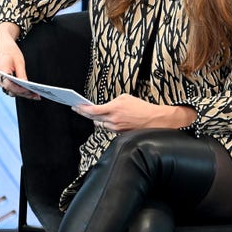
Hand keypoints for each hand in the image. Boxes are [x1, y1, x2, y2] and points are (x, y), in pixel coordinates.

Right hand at [0, 34, 38, 99]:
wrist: (3, 44)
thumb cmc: (11, 51)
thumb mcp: (19, 61)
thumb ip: (22, 75)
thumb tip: (27, 87)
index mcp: (0, 70)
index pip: (9, 84)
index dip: (20, 89)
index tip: (31, 91)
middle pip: (10, 90)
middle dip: (23, 93)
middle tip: (37, 96)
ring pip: (10, 91)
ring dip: (22, 93)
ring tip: (35, 95)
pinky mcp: (1, 80)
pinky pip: (10, 87)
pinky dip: (18, 90)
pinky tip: (28, 91)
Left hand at [73, 94, 193, 130]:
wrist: (155, 120)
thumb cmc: (142, 107)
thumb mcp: (126, 98)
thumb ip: (112, 102)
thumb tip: (104, 106)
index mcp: (114, 108)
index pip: (92, 110)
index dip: (82, 108)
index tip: (76, 106)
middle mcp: (113, 120)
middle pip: (93, 118)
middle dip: (85, 113)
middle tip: (78, 109)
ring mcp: (116, 128)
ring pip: (100, 124)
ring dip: (96, 119)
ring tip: (90, 113)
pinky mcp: (120, 134)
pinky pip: (108, 128)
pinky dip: (105, 123)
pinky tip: (104, 119)